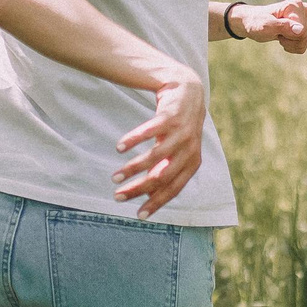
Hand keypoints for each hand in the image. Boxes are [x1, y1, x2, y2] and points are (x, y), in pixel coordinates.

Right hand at [114, 64, 206, 217]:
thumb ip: (166, 170)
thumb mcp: (178, 151)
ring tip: (115, 177)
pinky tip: (119, 147)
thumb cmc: (179, 128)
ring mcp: (181, 133)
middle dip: (138, 189)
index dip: (156, 203)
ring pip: (154, 157)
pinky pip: (149, 131)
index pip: (173, 189)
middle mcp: (189, 150)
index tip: (138, 215)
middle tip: (117, 196)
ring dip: (132, 168)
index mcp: (192, 163)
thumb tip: (148, 197)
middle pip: (161, 176)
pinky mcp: (170, 117)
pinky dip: (133, 140)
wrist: (188, 91)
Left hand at [237, 0, 306, 53]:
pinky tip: (283, 37)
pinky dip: (291, 46)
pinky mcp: (303, 27)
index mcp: (295, 5)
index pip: (303, 31)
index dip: (289, 36)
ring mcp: (304, 18)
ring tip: (279, 34)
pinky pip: (302, 45)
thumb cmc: (256, 22)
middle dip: (289, 40)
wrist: (251, 23)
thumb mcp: (266, 26)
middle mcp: (303, 9)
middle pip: (304, 37)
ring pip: (303, 42)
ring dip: (289, 43)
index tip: (276, 31)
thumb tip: (301, 30)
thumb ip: (283, 27)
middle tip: (276, 32)